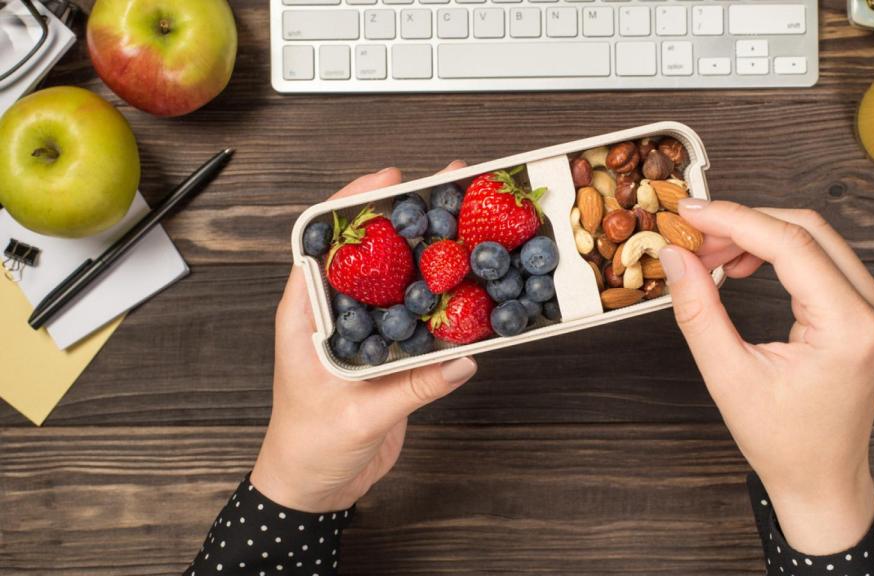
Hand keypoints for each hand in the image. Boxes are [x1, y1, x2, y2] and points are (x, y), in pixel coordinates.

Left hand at [251, 163, 477, 512]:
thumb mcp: (358, 417)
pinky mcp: (386, 351)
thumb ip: (411, 389)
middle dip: (404, 215)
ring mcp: (362, 330)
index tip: (390, 180)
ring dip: (427, 250)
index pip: (323, 242)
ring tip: (465, 221)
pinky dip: (441, 296)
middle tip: (446, 186)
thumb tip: (462, 359)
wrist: (314, 487)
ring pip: (396, 276)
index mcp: (306, 315)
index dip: (354, 204)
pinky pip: (417, 313)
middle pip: (369, 249)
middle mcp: (334, 313)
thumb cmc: (309, 448)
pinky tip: (469, 284)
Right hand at [659, 200, 873, 554]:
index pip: (790, 243)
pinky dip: (777, 253)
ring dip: (759, 236)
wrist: (822, 477)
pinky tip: (742, 267)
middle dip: (743, 224)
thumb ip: (698, 311)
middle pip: (805, 229)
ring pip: (814, 238)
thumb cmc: (783, 441)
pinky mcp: (865, 310)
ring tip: (710, 257)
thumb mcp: (728, 377)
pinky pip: (821, 259)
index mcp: (848, 326)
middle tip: (693, 238)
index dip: (734, 220)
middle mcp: (873, 308)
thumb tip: (675, 257)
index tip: (689, 213)